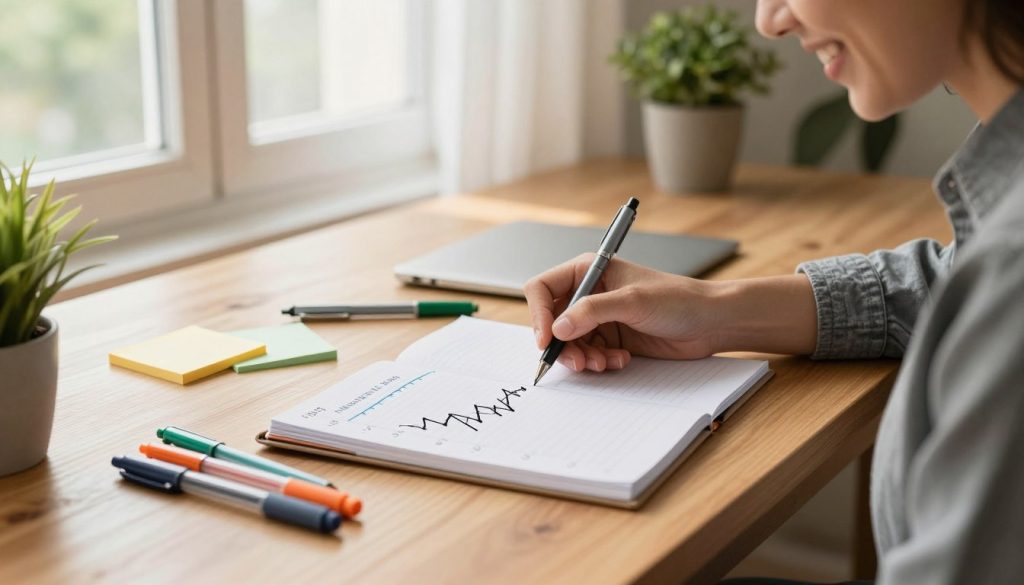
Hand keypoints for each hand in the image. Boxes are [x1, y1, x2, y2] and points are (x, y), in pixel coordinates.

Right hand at [524, 255, 819, 372]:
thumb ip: (591, 312)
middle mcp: (589, 293)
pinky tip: (619, 360)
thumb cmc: (678, 299)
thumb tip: (558, 328)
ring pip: (569, 343)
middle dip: (562, 345)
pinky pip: (588, 354)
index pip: (543, 289)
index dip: (539, 315)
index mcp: (588, 270)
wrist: (710, 323)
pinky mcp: (610, 338)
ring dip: (582, 357)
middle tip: (579, 361)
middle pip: (552, 321)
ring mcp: (598, 318)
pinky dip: (598, 362)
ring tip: (604, 363)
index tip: (547, 340)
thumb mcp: (632, 301)